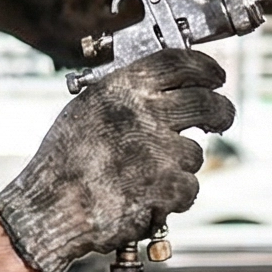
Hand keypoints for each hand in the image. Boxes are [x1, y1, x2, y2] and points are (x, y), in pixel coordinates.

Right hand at [0, 47, 233, 271]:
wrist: (50, 208)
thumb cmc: (62, 164)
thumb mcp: (86, 111)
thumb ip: (123, 97)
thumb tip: (161, 89)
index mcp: (122, 89)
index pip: (178, 63)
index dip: (205, 68)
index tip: (215, 77)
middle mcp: (143, 113)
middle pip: (205, 102)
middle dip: (221, 111)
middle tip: (221, 117)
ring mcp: (158, 150)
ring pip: (195, 153)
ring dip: (181, 165)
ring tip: (147, 176)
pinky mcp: (167, 186)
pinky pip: (189, 187)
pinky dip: (175, 196)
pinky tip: (148, 197)